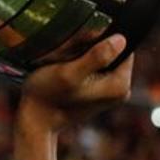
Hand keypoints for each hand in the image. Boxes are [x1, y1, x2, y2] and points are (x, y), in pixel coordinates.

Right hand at [18, 34, 134, 134]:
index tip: (79, 47)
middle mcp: (120, 90)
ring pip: (103, 59)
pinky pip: (96, 68)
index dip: (102, 39)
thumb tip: (121, 40)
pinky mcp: (99, 93)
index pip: (123, 46)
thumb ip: (96, 56)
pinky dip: (82, 64)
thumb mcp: (69, 73)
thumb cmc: (48, 96)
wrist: (36, 120)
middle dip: (94, 47)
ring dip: (86, 55)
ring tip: (66, 64)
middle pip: (114, 53)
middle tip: (69, 56)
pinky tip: (67, 70)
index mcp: (120, 85)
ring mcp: (111, 93)